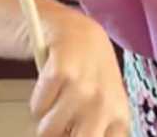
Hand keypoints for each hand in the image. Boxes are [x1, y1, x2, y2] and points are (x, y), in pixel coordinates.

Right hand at [30, 10, 129, 136]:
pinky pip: (37, 108)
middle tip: (58, 126)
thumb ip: (97, 129)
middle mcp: (104, 104)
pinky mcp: (61, 73)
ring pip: (48, 131)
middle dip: (59, 136)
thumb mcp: (105, 104)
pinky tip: (48, 87)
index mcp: (119, 117)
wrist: (77, 31)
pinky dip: (37, 102)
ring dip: (45, 120)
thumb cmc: (89, 72)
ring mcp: (83, 88)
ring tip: (54, 103)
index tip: (70, 132)